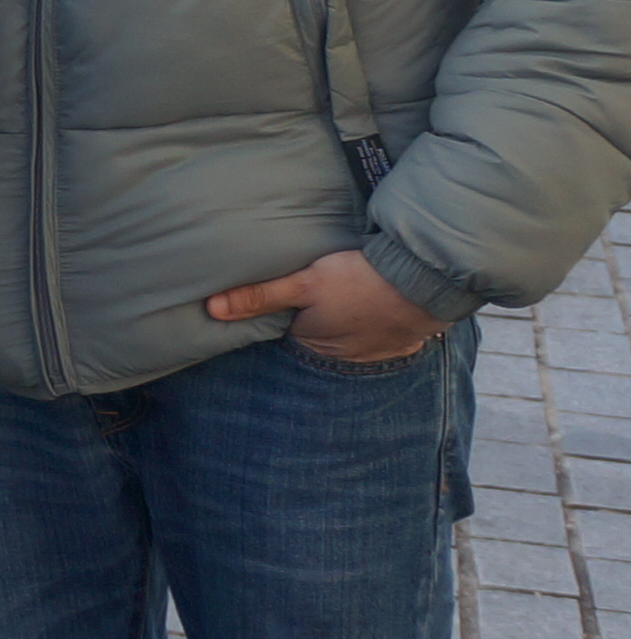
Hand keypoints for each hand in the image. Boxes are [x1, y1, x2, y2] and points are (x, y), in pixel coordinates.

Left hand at [203, 247, 442, 364]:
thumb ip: (259, 296)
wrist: (427, 281)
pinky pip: (386, 332)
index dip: (287, 310)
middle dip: (319, 314)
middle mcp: (349, 357)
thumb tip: (211, 309)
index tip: (290, 293)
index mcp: (318, 346)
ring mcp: (382, 351)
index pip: (290, 330)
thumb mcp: (303, 284)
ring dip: (352, 317)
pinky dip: (380, 318)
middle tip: (326, 288)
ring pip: (355, 333)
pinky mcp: (408, 340)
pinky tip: (379, 299)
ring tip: (351, 291)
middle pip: (322, 332)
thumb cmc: (360, 281)